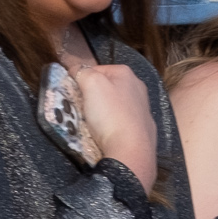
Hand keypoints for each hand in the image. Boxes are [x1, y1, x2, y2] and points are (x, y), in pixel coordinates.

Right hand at [71, 63, 157, 191]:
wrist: (130, 150)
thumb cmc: (110, 114)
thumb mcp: (92, 85)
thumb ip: (83, 72)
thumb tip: (77, 69)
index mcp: (125, 73)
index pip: (96, 69)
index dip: (82, 80)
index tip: (75, 93)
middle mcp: (137, 87)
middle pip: (106, 88)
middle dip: (92, 97)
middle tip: (82, 109)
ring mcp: (142, 108)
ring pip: (114, 105)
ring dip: (102, 112)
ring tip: (93, 124)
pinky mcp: (143, 127)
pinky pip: (121, 122)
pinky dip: (113, 125)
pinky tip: (108, 133)